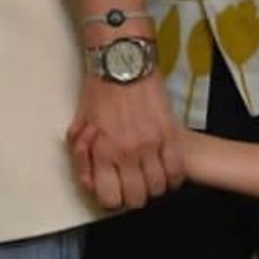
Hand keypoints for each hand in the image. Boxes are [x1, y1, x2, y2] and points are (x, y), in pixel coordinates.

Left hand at [67, 71, 181, 211]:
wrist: (123, 58)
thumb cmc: (100, 87)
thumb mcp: (80, 122)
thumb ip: (82, 154)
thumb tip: (90, 178)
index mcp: (103, 151)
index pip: (110, 199)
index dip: (112, 198)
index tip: (114, 190)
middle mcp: (128, 152)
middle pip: (137, 199)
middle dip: (134, 195)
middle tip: (133, 182)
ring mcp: (152, 144)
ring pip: (159, 188)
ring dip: (154, 185)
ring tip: (150, 173)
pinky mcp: (170, 132)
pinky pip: (178, 170)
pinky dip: (174, 175)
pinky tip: (167, 168)